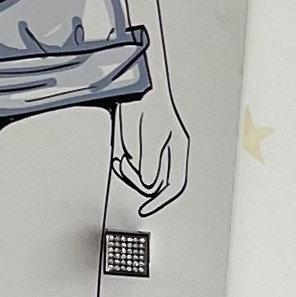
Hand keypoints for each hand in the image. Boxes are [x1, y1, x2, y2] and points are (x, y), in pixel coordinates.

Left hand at [114, 87, 188, 212]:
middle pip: (154, 183)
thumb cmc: (144, 102)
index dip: (161, 201)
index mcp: (177, 148)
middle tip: (125, 165)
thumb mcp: (149, 132)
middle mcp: (167, 152)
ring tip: (121, 157)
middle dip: (136, 178)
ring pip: (141, 176)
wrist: (130, 86)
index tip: (145, 210)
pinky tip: (119, 156)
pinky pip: (131, 167)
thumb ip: (150, 160)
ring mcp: (152, 152)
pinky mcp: (138, 150)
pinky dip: (123, 165)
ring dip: (128, 171)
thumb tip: (148, 183)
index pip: (174, 183)